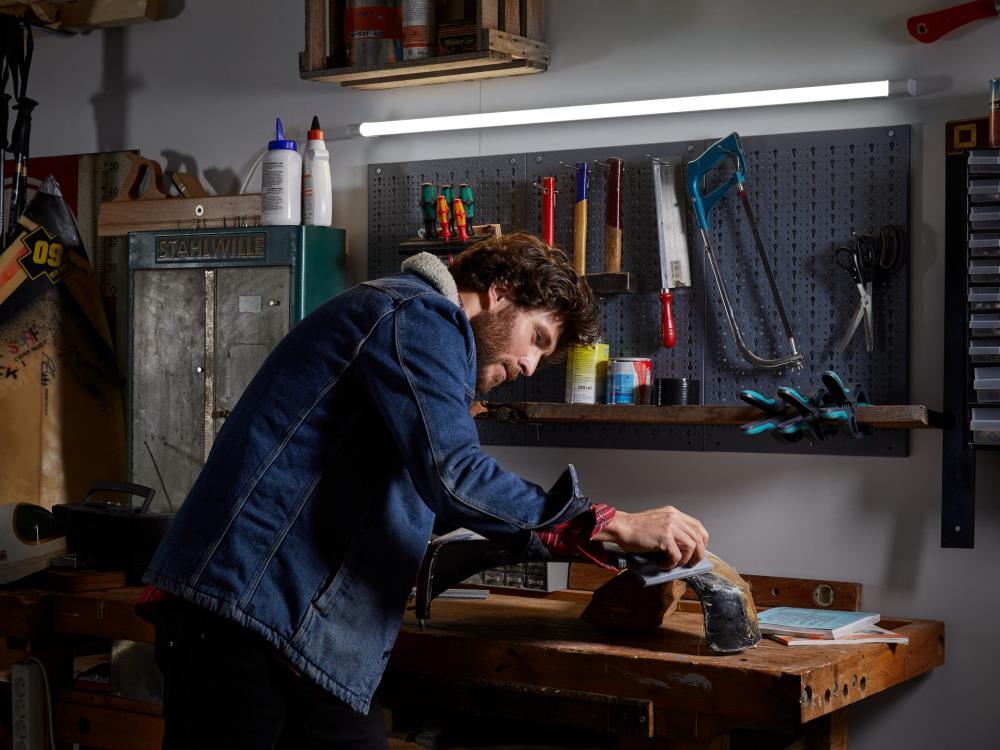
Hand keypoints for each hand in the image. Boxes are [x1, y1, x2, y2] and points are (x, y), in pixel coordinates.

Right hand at [594, 506, 708, 567]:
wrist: (621, 527)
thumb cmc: (634, 529)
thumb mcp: (658, 522)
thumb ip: (671, 529)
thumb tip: (683, 548)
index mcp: (673, 513)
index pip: (698, 526)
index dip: (702, 541)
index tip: (698, 551)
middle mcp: (674, 518)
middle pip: (698, 537)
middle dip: (698, 554)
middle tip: (691, 563)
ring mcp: (670, 527)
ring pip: (691, 547)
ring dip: (684, 560)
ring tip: (673, 564)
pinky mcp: (664, 538)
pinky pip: (677, 556)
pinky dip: (671, 564)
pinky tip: (662, 564)